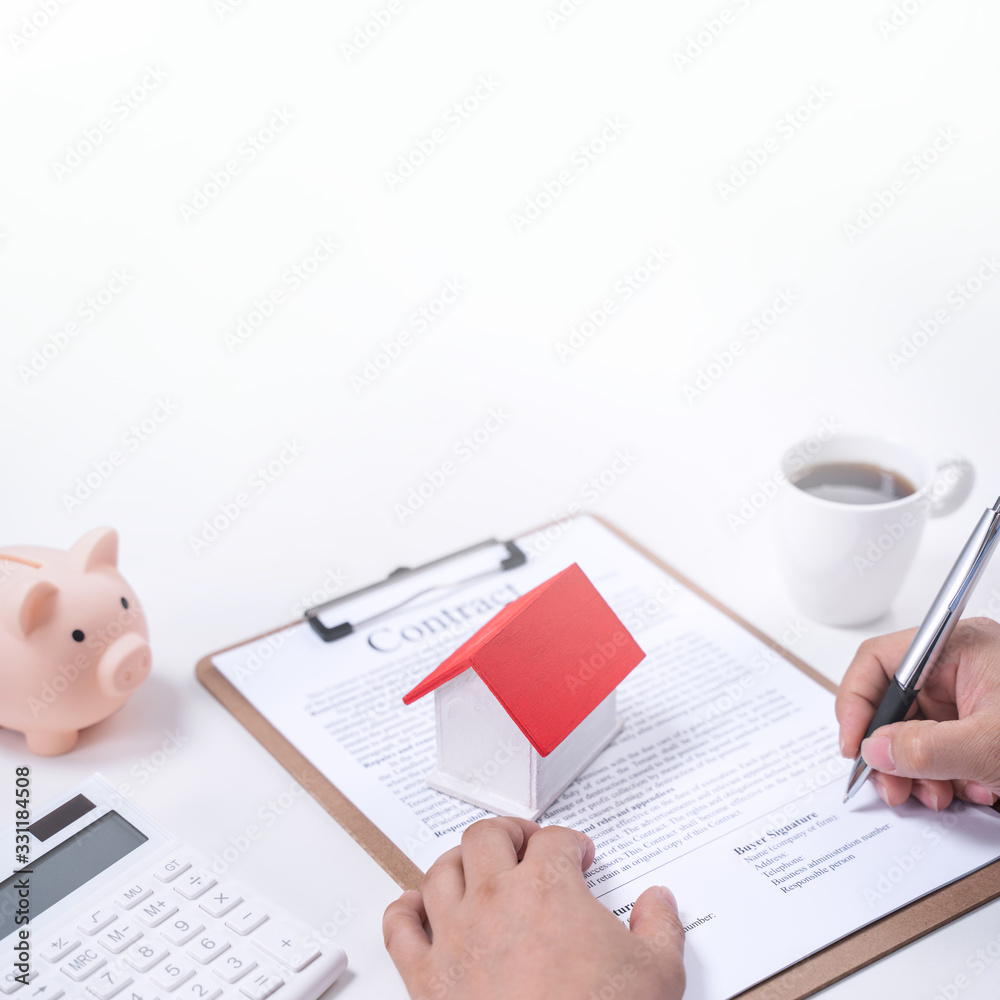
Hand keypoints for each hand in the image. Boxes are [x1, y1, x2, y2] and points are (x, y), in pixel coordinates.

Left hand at [383, 816, 684, 999]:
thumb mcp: (657, 973)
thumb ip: (660, 926)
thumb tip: (659, 901)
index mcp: (548, 888)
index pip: (554, 840)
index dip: (570, 843)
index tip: (578, 856)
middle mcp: (495, 900)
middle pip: (488, 836)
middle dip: (511, 833)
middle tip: (527, 846)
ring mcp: (456, 936)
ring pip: (441, 870)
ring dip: (459, 861)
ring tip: (476, 866)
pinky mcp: (427, 978)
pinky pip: (400, 928)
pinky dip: (405, 910)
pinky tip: (418, 907)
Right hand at [836, 617, 999, 809]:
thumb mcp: (993, 746)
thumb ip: (928, 749)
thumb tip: (877, 750)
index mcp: (958, 646)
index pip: (880, 661)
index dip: (856, 702)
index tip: (854, 744)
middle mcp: (960, 665)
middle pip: (894, 701)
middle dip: (890, 750)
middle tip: (892, 785)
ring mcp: (971, 696)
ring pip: (915, 730)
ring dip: (917, 770)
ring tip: (935, 795)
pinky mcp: (982, 724)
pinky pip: (941, 746)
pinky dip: (944, 774)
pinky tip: (966, 789)